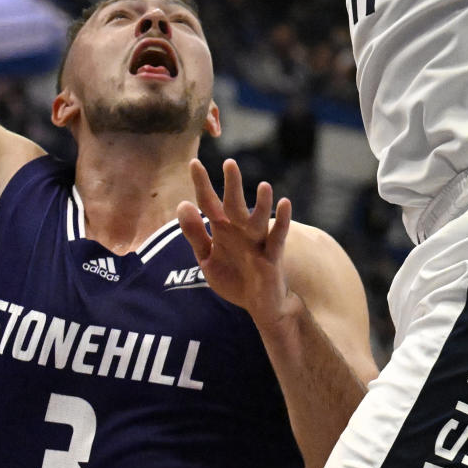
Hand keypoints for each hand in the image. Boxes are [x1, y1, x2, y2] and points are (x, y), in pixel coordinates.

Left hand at [177, 158, 292, 326]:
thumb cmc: (234, 278)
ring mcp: (257, 242)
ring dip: (262, 204)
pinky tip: (285, 204)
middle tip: (230, 163)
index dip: (202, 184)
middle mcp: (240, 231)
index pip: (209, 203)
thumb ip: (195, 234)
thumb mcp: (207, 259)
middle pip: (234, 205)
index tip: (194, 162)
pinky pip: (277, 237)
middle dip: (232, 186)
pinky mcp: (272, 257)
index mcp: (222, 230)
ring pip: (259, 219)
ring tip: (263, 185)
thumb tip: (182, 204)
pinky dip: (281, 221)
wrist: (259, 305)